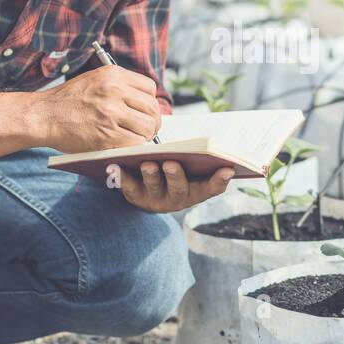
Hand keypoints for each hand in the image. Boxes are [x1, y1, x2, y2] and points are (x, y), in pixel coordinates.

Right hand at [36, 65, 160, 152]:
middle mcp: (114, 91)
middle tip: (147, 129)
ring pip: (147, 126)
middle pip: (152, 108)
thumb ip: (118, 85)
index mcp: (113, 75)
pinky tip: (127, 145)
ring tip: (136, 138)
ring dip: (145, 135)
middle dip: (152, 121)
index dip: (150, 101)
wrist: (43, 115)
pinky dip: (135, 146)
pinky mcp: (107, 135)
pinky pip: (135, 142)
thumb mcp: (93, 79)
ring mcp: (111, 113)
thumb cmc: (66, 100)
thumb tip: (142, 100)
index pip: (150, 88)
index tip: (145, 111)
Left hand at [111, 161, 234, 212]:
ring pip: (154, 188)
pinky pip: (128, 188)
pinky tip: (115, 167)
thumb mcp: (190, 167)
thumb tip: (216, 143)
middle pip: (180, 190)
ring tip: (147, 163)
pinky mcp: (135, 197)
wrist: (147, 191)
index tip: (228, 168)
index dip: (220, 181)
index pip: (212, 188)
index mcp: (196, 191)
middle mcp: (177, 199)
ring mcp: (156, 200)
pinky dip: (122, 178)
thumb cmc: (175, 171)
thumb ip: (201, 159)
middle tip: (172, 164)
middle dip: (176, 176)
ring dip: (151, 176)